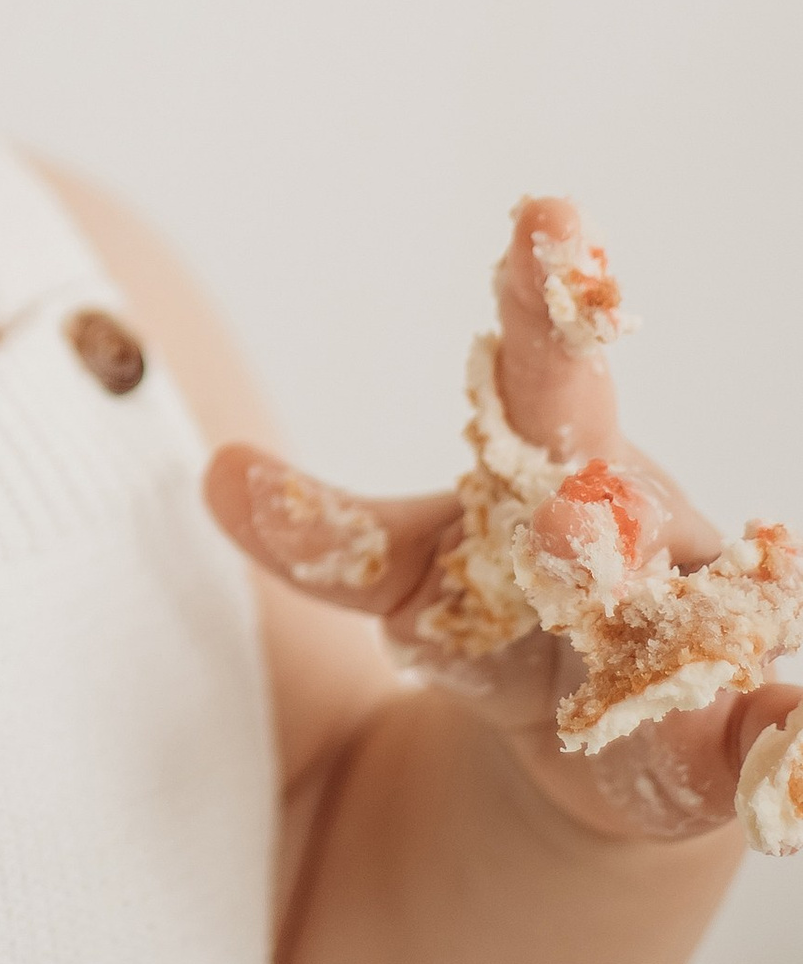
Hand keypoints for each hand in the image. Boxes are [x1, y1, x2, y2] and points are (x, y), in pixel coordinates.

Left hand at [205, 193, 800, 843]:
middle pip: (604, 468)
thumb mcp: (406, 575)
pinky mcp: (717, 753)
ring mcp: (684, 637)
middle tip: (554, 368)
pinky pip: (761, 745)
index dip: (545, 292)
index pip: (541, 368)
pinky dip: (788, 743)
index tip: (545, 210)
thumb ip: (325, 537)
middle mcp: (637, 532)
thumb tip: (218, 470)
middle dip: (577, 398)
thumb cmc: (501, 614)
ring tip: (678, 555)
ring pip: (689, 603)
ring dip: (682, 577)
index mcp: (559, 465)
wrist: (595, 748)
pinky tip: (794, 742)